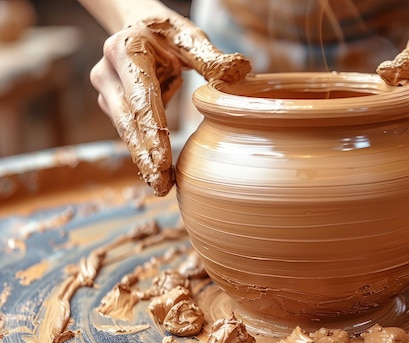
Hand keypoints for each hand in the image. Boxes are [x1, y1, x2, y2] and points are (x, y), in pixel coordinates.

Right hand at [90, 15, 250, 195]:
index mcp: (126, 50)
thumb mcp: (190, 39)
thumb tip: (242, 71)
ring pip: (126, 131)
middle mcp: (108, 73)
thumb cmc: (169, 35)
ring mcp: (106, 90)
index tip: (163, 163)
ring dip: (143, 160)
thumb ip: (212, 58)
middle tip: (161, 187)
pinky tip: (156, 173)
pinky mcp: (111, 105)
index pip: (143, 99)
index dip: (154, 133)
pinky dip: (143, 152)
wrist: (138, 28)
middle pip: (128, 123)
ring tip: (161, 186)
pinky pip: (129, 131)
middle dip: (145, 157)